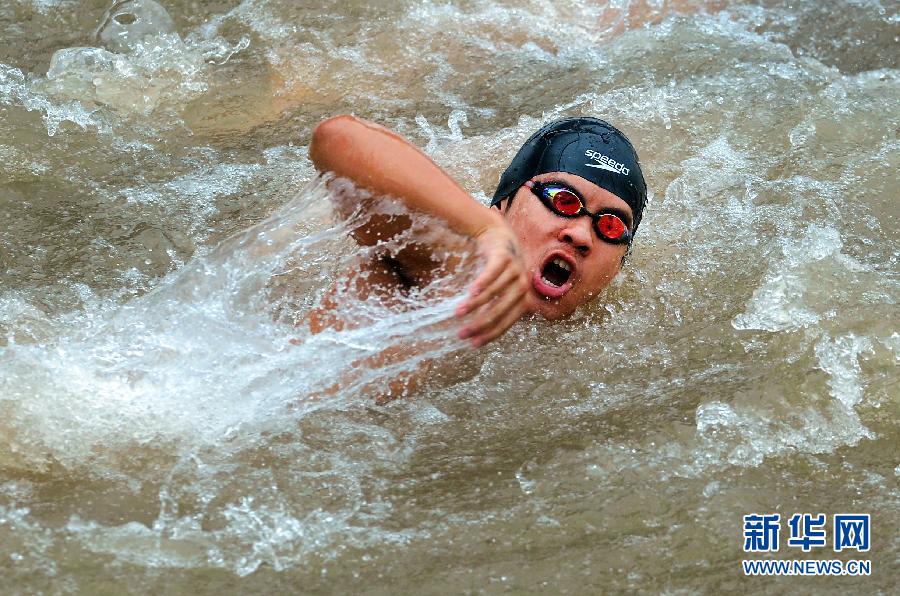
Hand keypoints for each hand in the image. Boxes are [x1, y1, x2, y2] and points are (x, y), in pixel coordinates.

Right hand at [454, 223, 529, 346]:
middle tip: (461, 334)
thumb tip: (476, 332)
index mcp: (523, 300)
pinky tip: (469, 293)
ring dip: (474, 305)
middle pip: (499, 310)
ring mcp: (515, 271)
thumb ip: (492, 308)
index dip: (490, 334)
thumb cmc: (497, 270)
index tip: (473, 344)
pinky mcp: (504, 257)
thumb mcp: (499, 291)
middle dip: (479, 324)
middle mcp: (522, 287)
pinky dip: (481, 284)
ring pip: (493, 293)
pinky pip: (491, 273)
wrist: (499, 237)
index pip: (506, 323)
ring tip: (458, 313)